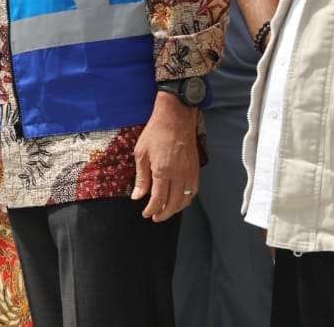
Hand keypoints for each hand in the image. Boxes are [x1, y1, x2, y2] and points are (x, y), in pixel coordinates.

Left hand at [131, 93, 197, 221]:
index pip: (158, 200)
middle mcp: (179, 175)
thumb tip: (137, 197)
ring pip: (186, 199)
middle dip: (163, 213)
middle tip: (155, 217)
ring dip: (176, 209)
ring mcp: (190, 172)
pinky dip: (187, 199)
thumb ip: (141, 178)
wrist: (176, 117)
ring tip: (166, 211)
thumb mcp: (141, 153)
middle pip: (173, 204)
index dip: (151, 210)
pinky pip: (194, 190)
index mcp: (163, 172)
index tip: (146, 213)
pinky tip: (179, 199)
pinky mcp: (196, 169)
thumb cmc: (155, 132)